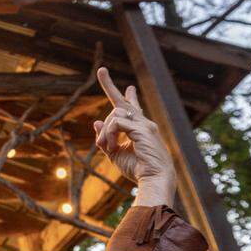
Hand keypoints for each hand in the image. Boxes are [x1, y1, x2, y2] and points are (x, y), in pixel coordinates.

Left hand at [92, 68, 175, 205]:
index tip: (126, 85)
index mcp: (139, 129)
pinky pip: (117, 123)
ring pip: (115, 114)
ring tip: (105, 145)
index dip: (125, 95)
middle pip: (123, 102)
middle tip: (102, 70)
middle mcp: (144, 123)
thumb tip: (96, 121)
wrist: (153, 180)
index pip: (131, 107)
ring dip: (105, 130)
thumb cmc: (138, 169)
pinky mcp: (143, 129)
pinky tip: (111, 145)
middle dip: (110, 85)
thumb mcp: (116, 153)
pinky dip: (110, 134)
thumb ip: (106, 138)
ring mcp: (145, 125)